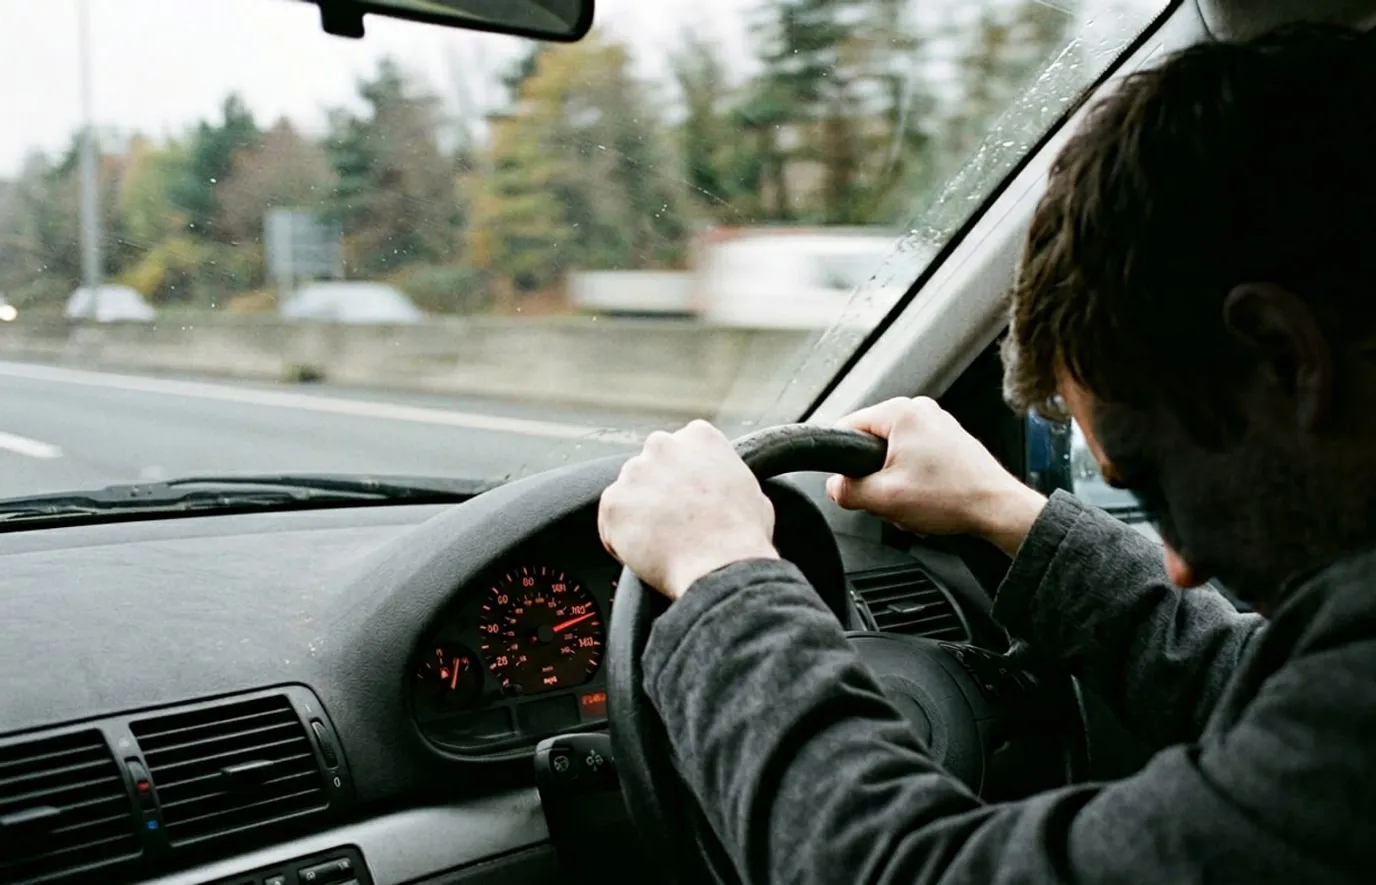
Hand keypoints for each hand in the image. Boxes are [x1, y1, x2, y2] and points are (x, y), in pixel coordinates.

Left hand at [599, 420, 778, 599]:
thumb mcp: (753, 492)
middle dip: (657, 489)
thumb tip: (724, 488)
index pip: (681, 447)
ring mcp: (634, 472)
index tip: (689, 496)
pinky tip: (644, 554)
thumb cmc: (743, 535)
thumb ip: (728, 477)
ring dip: (639, 513)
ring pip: (629, 493)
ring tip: (661, 544)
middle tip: (673, 521)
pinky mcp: (612, 503)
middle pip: (650, 465)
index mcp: (699, 437)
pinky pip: (610, 522)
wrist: (721, 566)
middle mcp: (662, 445)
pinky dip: (620, 538)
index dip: (684, 475)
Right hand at [825, 397, 1046, 555]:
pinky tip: (927, 498)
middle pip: (871, 444)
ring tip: (914, 500)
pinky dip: (914, 480)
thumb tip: (835, 487)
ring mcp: (937, 423)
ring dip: (896, 483)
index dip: (842, 460)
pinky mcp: (949, 440)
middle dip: (876, 476)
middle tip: (891, 497)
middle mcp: (920, 410)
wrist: (996, 508)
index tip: (851, 483)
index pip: (848, 427)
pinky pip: (914, 459)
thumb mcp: (884, 498)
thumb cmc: (951, 496)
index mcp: (901, 412)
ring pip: (893, 455)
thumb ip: (847, 491)